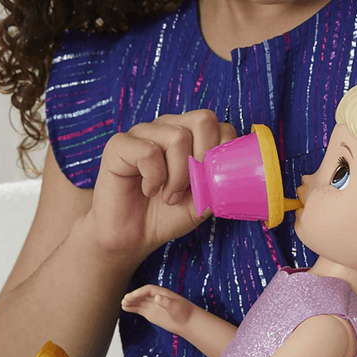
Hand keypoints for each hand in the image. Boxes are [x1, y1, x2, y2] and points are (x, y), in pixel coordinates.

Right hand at [81, 111, 235, 260]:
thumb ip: (221, 178)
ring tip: (168, 196)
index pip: (221, 126)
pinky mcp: (120, 144)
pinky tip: (148, 190)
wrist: (133, 236)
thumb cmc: (168, 214)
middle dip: (203, 159)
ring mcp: (144, 132)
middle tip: (190, 187)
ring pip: (178, 137)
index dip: (221, 156)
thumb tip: (236, 166)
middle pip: (204, 119)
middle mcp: (168, 126)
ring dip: (178, 176)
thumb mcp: (205, 198)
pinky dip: (154, 178)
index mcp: (191, 135)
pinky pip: (148, 151)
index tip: (208, 183)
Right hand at [121, 285, 194, 332]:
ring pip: (139, 302)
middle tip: (124, 300)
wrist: (187, 321)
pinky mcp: (151, 313)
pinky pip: (139, 309)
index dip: (139, 292)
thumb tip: (156, 297)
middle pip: (142, 295)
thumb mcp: (175, 306)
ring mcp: (153, 305)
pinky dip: (132, 308)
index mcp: (162, 292)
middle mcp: (156, 297)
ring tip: (122, 304)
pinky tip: (125, 308)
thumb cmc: (183, 312)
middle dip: (133, 297)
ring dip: (131, 302)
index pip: (148, 290)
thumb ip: (165, 302)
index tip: (131, 296)